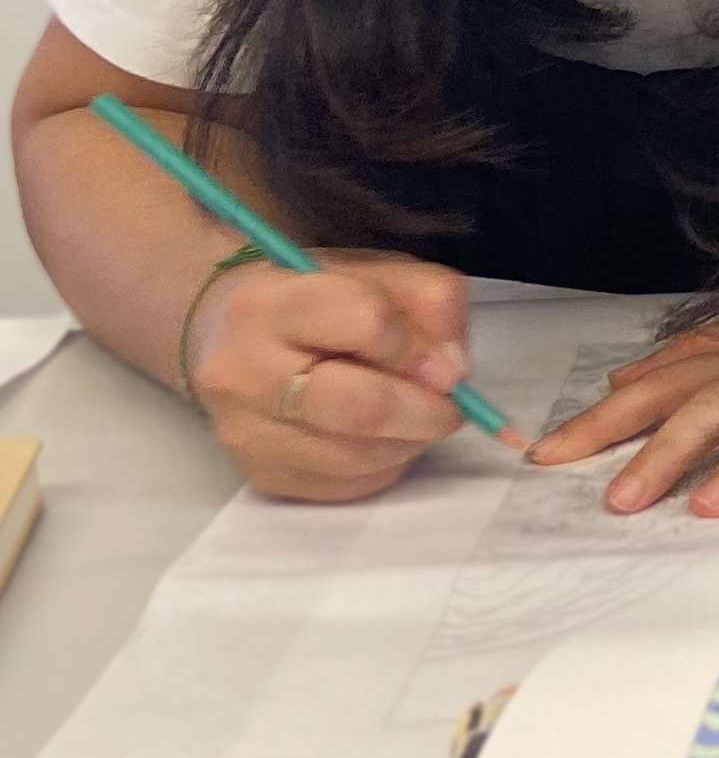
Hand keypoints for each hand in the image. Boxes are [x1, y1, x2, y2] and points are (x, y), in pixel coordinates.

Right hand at [188, 251, 474, 501]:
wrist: (228, 334)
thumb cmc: (317, 298)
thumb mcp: (381, 273)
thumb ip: (431, 303)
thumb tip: (451, 373)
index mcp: (266, 304)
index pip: (366, 322)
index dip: (416, 343)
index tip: (439, 355)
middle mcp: (241, 373)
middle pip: (361, 408)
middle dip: (425, 411)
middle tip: (451, 407)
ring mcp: (244, 432)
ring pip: (358, 456)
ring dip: (409, 440)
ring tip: (415, 415)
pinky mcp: (261, 476)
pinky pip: (348, 485)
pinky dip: (385, 464)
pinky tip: (382, 436)